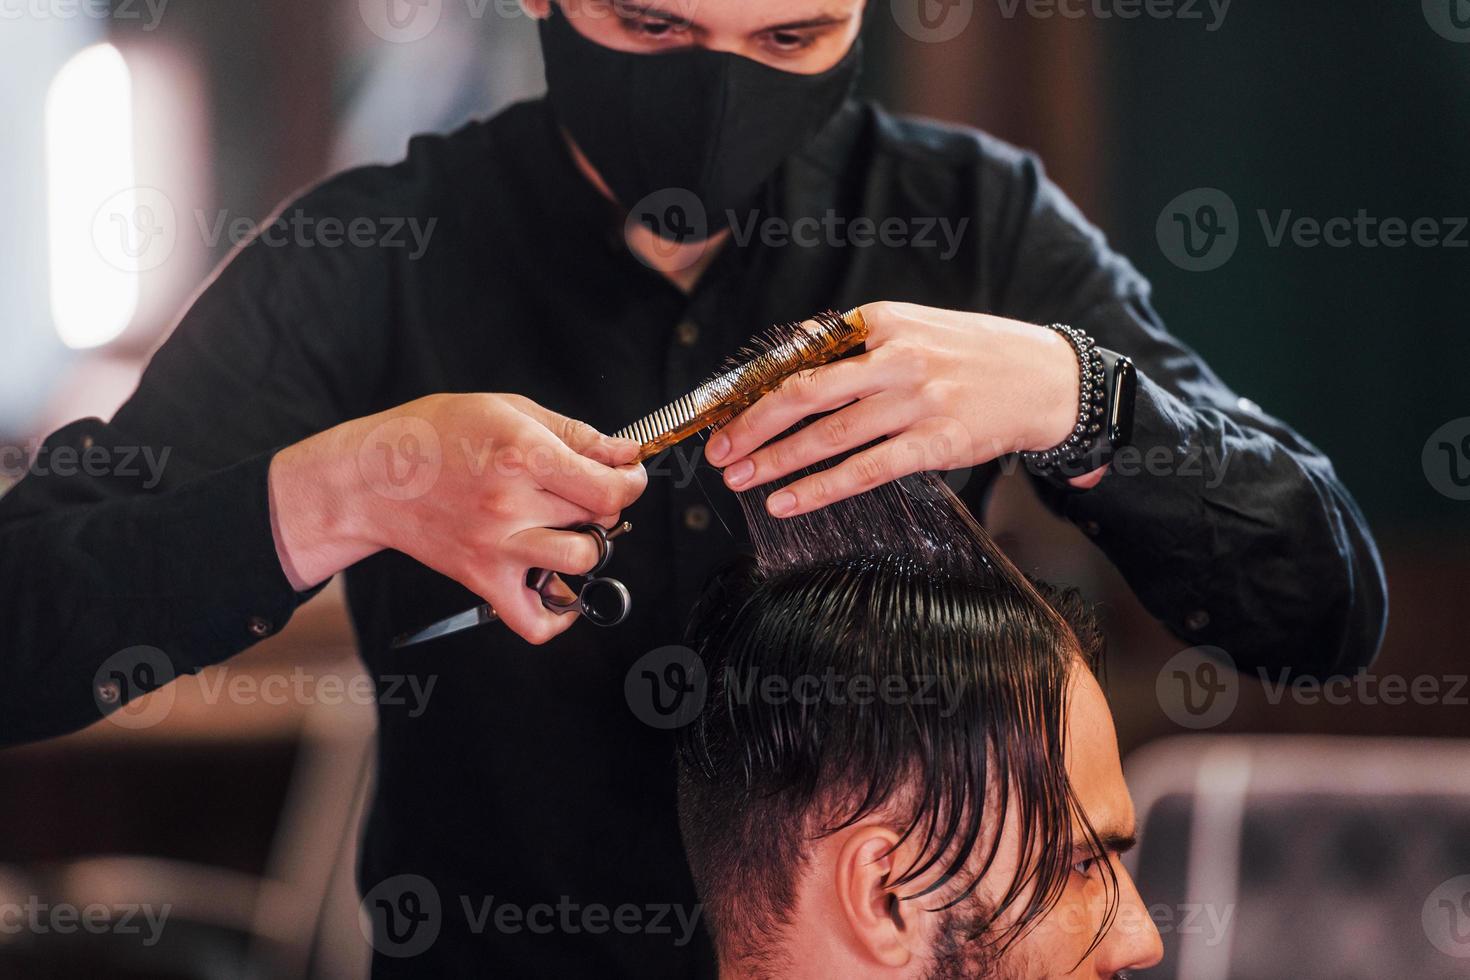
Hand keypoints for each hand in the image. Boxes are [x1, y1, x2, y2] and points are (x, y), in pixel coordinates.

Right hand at [269, 393, 645, 643]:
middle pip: (599, 516)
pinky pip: (535, 622)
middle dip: (602, 501)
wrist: (369, 477)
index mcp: (522, 454)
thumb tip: (626, 453)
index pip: (609, 486)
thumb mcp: (507, 409)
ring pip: (581, 561)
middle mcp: (511, 504)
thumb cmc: (433, 436)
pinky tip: (559, 587)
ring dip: (587, 544)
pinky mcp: (481, 579)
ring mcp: (497, 547)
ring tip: (567, 527)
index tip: (627, 475)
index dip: (631, 481)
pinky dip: (558, 615)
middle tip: (579, 490)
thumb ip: (574, 433)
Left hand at [703, 301, 1099, 516]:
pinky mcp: (936, 442)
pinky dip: (820, 488)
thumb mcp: (915, 325)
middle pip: (805, 393)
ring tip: (741, 480)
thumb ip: (855, 338)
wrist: (1047, 378)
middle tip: (719, 450)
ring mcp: (917, 401)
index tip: (724, 410)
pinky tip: (789, 502)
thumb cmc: (973, 354)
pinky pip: (866, 470)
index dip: (757, 385)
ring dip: (777, 461)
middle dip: (753, 425)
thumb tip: (794, 347)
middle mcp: (896, 357)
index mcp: (882, 321)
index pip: (803, 354)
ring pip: (829, 435)